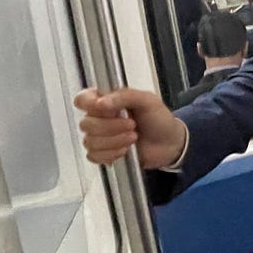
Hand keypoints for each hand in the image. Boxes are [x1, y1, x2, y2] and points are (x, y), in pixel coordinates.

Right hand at [73, 87, 187, 168]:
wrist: (170, 143)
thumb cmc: (159, 119)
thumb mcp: (147, 100)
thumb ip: (124, 96)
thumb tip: (100, 102)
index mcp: (107, 100)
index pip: (82, 99)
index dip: (89, 105)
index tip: (105, 109)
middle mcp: (100, 118)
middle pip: (86, 124)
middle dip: (110, 127)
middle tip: (132, 125)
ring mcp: (100, 137)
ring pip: (90, 141)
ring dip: (114, 141)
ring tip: (133, 138)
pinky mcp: (104, 154)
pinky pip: (94, 156)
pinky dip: (110, 154)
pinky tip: (125, 150)